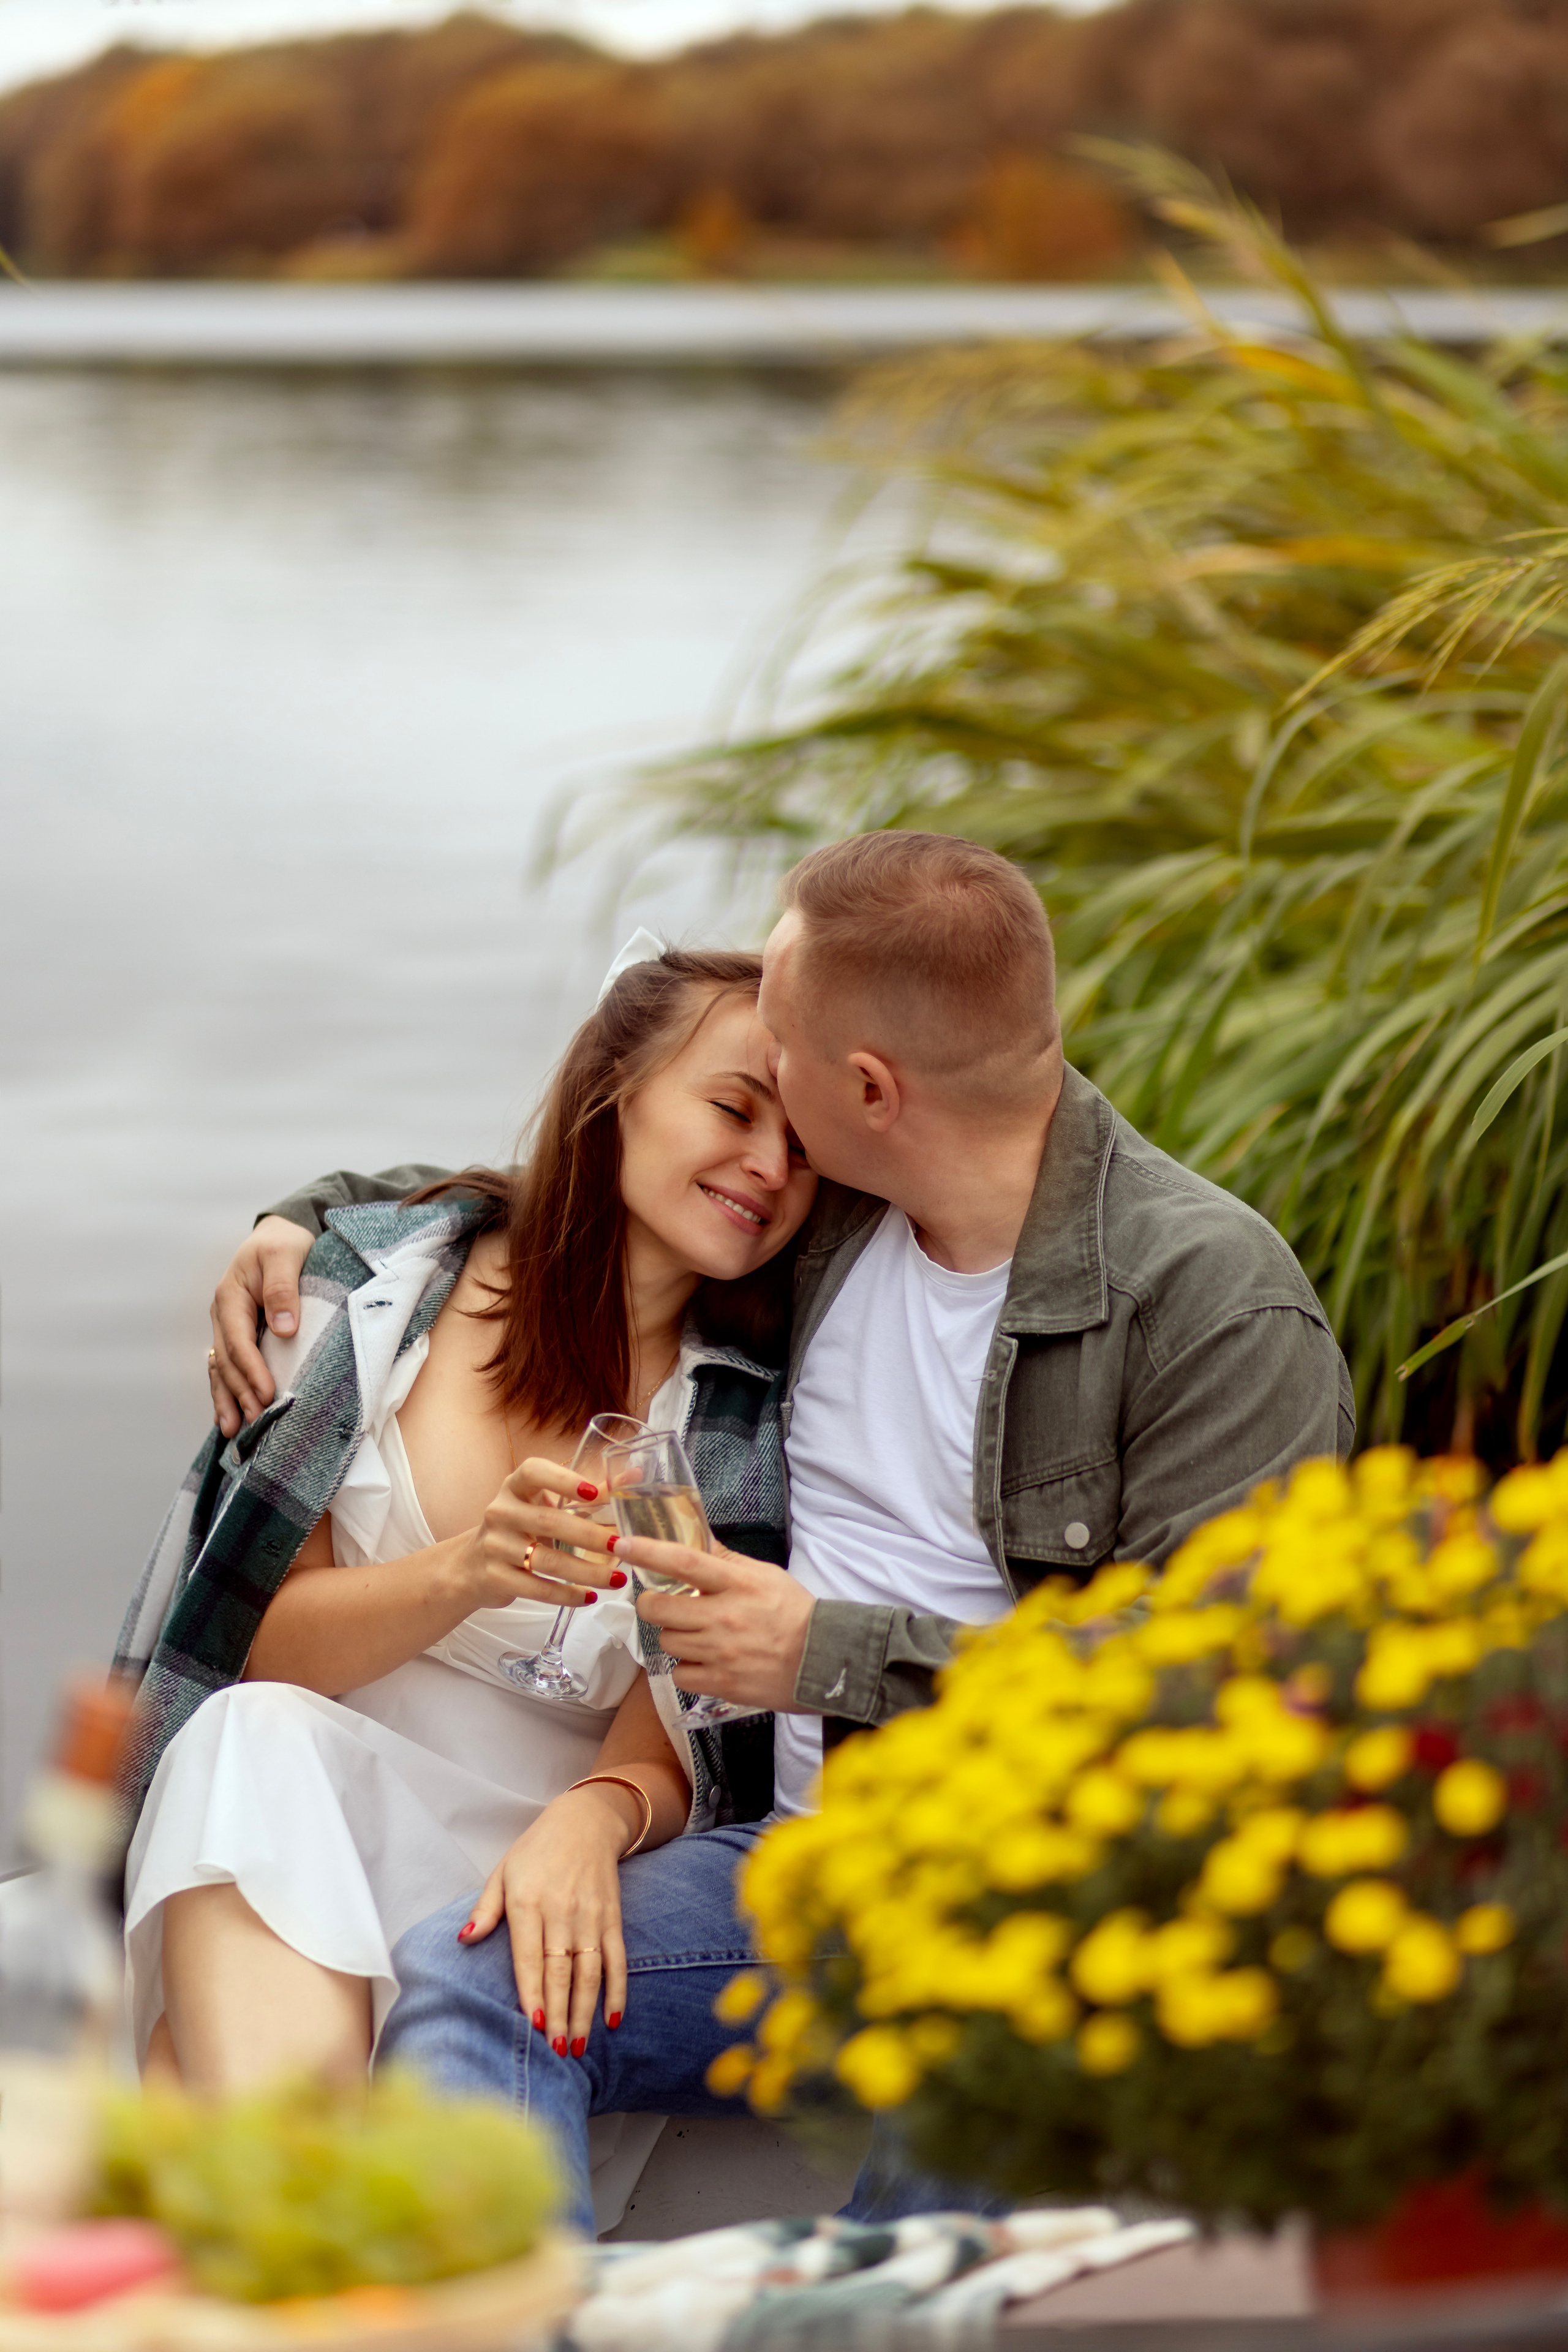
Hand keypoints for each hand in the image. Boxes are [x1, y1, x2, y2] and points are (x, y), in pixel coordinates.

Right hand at [209, 1216, 313, 1436]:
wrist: (280, 1235)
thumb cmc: (284, 1243)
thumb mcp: (285, 1255)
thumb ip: (283, 1289)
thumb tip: (284, 1329)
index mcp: (231, 1296)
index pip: (238, 1341)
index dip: (251, 1370)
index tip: (266, 1394)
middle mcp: (224, 1315)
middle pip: (227, 1361)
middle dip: (239, 1393)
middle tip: (254, 1421)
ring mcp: (227, 1327)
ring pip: (222, 1369)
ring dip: (227, 1399)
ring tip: (233, 1431)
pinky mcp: (238, 1335)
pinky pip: (228, 1367)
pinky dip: (229, 1391)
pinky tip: (231, 1416)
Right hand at [451, 1457, 623, 1611]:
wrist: (471, 1565)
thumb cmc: (520, 1528)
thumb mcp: (543, 1505)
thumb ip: (588, 1493)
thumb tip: (633, 1476)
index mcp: (515, 1487)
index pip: (534, 1472)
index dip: (563, 1479)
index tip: (593, 1492)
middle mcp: (501, 1512)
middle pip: (549, 1521)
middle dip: (590, 1536)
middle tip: (621, 1546)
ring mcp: (495, 1546)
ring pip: (547, 1560)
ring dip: (586, 1572)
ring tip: (617, 1579)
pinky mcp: (495, 1577)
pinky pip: (537, 1588)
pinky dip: (567, 1595)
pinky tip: (589, 1596)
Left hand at [459, 1783, 641, 2049]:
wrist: (585, 1821)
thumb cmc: (536, 1852)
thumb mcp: (502, 1873)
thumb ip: (485, 1910)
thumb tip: (464, 1939)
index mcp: (529, 1902)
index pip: (530, 1956)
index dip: (533, 1991)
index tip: (533, 2024)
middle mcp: (562, 1910)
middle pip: (561, 1970)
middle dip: (558, 2012)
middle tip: (556, 2050)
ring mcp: (591, 1915)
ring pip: (589, 1970)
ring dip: (584, 2010)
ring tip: (578, 2046)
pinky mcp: (613, 1916)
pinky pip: (616, 1958)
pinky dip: (617, 1989)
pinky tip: (613, 2018)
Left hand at [617, 1538, 814, 1711]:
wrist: (824, 1661)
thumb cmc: (795, 1614)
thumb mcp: (766, 1576)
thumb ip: (728, 1560)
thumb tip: (696, 1542)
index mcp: (738, 1584)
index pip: (685, 1562)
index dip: (649, 1552)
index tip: (623, 1546)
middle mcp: (725, 1617)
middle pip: (659, 1608)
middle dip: (651, 1604)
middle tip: (661, 1603)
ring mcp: (721, 1653)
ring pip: (667, 1641)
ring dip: (673, 1636)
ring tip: (694, 1634)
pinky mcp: (722, 1683)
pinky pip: (680, 1674)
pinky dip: (686, 1668)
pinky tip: (704, 1661)